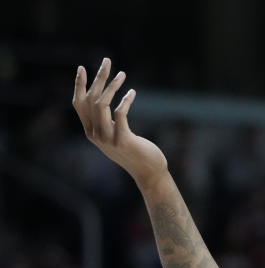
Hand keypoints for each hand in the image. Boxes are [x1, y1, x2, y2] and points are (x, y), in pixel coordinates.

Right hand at [72, 58, 167, 187]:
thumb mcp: (115, 135)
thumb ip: (106, 122)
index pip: (78, 104)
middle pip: (91, 99)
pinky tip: (132, 92)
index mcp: (90, 131)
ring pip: (103, 104)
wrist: (148, 171)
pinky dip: (126, 100)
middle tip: (107, 61)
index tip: (83, 68)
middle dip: (98, 78)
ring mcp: (107, 138)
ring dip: (112, 86)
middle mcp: (95, 134)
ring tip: (122, 74)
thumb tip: (104, 101)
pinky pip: (120, 112)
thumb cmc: (134, 151)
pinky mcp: (122, 139)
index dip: (79, 85)